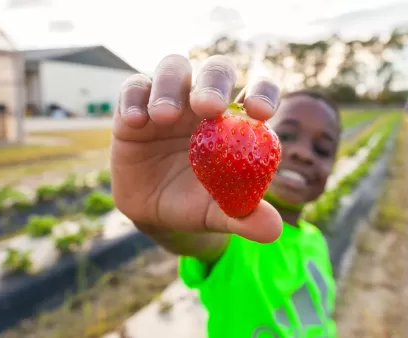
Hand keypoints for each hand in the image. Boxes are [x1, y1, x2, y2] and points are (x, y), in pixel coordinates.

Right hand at [111, 54, 282, 242]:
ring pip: (173, 68)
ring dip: (170, 87)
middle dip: (214, 83)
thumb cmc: (199, 204)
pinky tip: (136, 121)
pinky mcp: (135, 105)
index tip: (260, 113)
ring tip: (164, 116)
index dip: (263, 92)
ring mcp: (170, 97)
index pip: (257, 89)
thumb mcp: (220, 213)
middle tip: (209, 107)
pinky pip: (134, 89)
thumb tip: (273, 230)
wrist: (157, 214)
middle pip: (216, 70)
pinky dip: (134, 99)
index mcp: (236, 117)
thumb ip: (245, 216)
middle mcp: (205, 98)